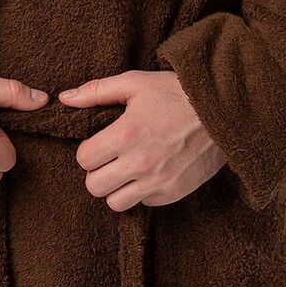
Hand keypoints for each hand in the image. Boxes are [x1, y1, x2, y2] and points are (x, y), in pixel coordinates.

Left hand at [57, 70, 227, 209]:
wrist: (221, 110)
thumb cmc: (174, 92)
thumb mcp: (135, 82)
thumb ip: (96, 91)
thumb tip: (64, 98)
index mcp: (126, 133)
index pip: (84, 158)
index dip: (88, 150)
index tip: (99, 142)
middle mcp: (139, 163)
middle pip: (94, 186)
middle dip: (97, 171)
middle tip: (110, 157)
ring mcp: (157, 182)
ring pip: (116, 203)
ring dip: (116, 186)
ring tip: (126, 167)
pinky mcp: (173, 193)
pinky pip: (144, 203)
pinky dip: (142, 191)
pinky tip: (149, 171)